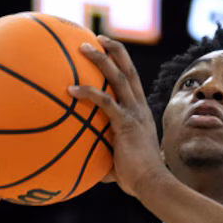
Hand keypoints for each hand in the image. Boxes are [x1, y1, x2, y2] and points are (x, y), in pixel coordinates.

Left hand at [70, 36, 167, 199]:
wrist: (152, 184)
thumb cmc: (137, 180)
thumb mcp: (119, 163)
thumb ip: (104, 158)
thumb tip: (85, 166)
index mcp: (141, 114)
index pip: (132, 83)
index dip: (122, 65)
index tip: (108, 52)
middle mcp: (140, 109)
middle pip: (129, 71)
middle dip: (114, 51)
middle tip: (98, 38)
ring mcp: (134, 114)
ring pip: (118, 77)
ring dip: (101, 60)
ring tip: (83, 47)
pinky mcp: (126, 123)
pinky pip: (105, 102)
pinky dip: (88, 92)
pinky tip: (70, 89)